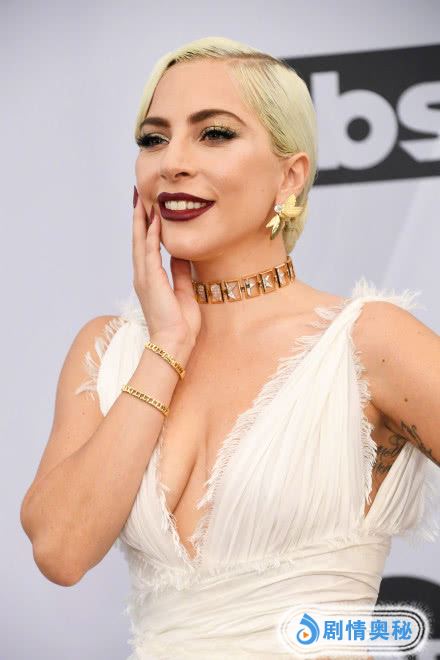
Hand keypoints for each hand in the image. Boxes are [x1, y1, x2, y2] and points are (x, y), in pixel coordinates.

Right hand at [132, 190, 201, 349]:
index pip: (146, 247)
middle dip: (138, 217)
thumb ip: (180, 272)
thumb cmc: (180, 323)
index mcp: (150, 280)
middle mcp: (143, 276)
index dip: (146, 227)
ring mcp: (144, 277)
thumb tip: (182, 255)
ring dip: (141, 220)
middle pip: (138, 240)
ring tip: (142, 199)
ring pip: (141, 241)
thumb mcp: (183, 291)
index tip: (147, 209)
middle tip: (138, 196)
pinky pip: (150, 251)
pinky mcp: (150, 280)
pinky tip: (154, 218)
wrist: (175, 342)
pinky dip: (152, 233)